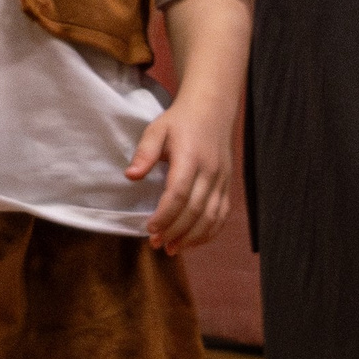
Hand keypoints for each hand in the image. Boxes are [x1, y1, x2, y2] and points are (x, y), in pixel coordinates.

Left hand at [126, 99, 232, 253]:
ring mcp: (222, 180)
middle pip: (195, 210)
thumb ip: (144, 153)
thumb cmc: (180, 121)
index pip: (179, 194)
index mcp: (190, 157)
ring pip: (211, 216)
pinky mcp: (227, 185)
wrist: (212, 110)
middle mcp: (210, 171)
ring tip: (173, 248)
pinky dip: (210, 232)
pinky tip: (193, 241)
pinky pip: (222, 214)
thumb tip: (130, 176)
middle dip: (175, 231)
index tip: (149, 229)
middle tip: (156, 244)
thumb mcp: (156, 130)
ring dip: (192, 237)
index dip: (165, 215)